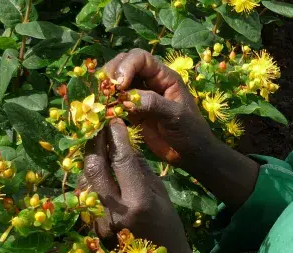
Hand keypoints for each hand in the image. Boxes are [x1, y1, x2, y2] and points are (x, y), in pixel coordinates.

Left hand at [79, 118, 194, 252]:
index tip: (114, 120)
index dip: (116, 136)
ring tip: (96, 145)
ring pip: (84, 181)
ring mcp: (99, 222)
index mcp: (138, 201)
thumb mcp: (160, 194)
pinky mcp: (91, 228)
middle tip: (98, 127)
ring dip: (89, 160)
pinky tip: (96, 170)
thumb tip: (124, 143)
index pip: (121, 159)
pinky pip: (85, 197)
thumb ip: (140, 169)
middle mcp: (115, 212)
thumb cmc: (167, 226)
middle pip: (94, 168)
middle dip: (95, 143)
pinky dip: (89, 180)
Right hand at [103, 48, 215, 166]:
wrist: (191, 154)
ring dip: (107, 88)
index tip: (120, 84)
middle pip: (124, 64)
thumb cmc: (190, 132)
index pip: (140, 58)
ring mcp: (140, 96)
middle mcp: (150, 82)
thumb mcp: (176, 116)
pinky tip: (104, 111)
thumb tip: (127, 98)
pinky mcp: (133, 111)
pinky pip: (116, 101)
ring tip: (102, 100)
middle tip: (105, 91)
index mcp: (164, 77)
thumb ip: (153, 104)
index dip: (127, 66)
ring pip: (118, 82)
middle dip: (112, 74)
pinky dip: (107, 103)